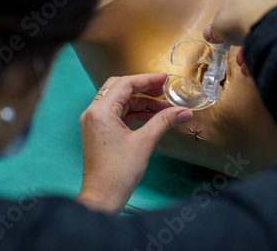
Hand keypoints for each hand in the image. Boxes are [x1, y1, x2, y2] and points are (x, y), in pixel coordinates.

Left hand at [75, 73, 192, 214]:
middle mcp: (93, 113)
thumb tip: (183, 111)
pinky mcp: (98, 132)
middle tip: (163, 89)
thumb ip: (164, 121)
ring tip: (164, 107)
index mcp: (100, 112)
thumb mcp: (145, 142)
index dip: (147, 80)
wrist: (102, 197)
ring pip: (119, 102)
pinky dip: (134, 113)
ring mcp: (94, 122)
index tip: (164, 79)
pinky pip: (117, 114)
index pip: (125, 84)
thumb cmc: (118, 173)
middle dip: (143, 88)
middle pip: (119, 89)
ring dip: (141, 102)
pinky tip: (152, 117)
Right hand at [203, 0, 276, 75]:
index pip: (233, 4)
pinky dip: (269, 42)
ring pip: (264, 23)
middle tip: (239, 55)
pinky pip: (276, 28)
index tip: (227, 37)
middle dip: (243, 37)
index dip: (229, 23)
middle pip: (250, 14)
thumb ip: (213, 31)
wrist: (266, 21)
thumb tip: (208, 34)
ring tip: (249, 62)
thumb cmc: (236, 18)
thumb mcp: (217, 28)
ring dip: (255, 43)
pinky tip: (262, 56)